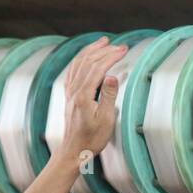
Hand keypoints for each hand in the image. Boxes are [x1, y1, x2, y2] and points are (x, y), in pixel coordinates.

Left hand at [53, 37, 127, 167]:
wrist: (74, 150)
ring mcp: (70, 91)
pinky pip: (73, 70)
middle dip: (104, 51)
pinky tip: (86, 56)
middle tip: (119, 46)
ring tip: (103, 42)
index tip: (123, 50)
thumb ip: (109, 97)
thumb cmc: (91, 139)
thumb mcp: (106, 120)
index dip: (111, 56)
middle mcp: (74, 90)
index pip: (98, 68)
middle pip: (88, 62)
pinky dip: (80, 59)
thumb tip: (112, 77)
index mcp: (84, 95)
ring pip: (79, 63)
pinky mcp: (69, 95)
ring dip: (91, 50)